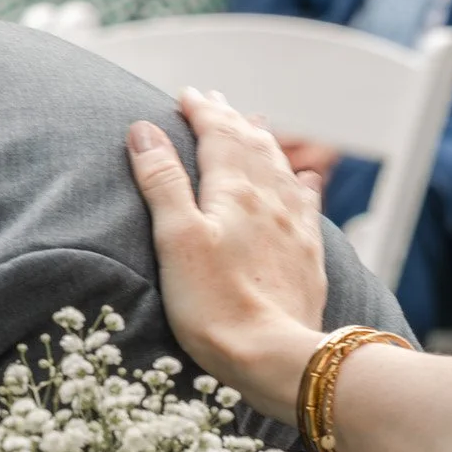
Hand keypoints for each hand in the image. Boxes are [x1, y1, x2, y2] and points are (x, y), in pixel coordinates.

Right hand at [127, 88, 332, 422]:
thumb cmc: (216, 303)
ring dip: (264, 142)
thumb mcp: (176, 238)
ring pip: (281, 169)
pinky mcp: (307, 256)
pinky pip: (306, 204)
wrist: (274, 356)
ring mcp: (294, 227)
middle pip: (252, 145)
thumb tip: (145, 130)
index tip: (185, 94)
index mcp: (235, 190)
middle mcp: (271, 199)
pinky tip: (304, 181)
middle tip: (215, 100)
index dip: (201, 110)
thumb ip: (162, 181)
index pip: (218, 135)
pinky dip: (298, 182)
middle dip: (230, 118)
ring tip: (254, 125)